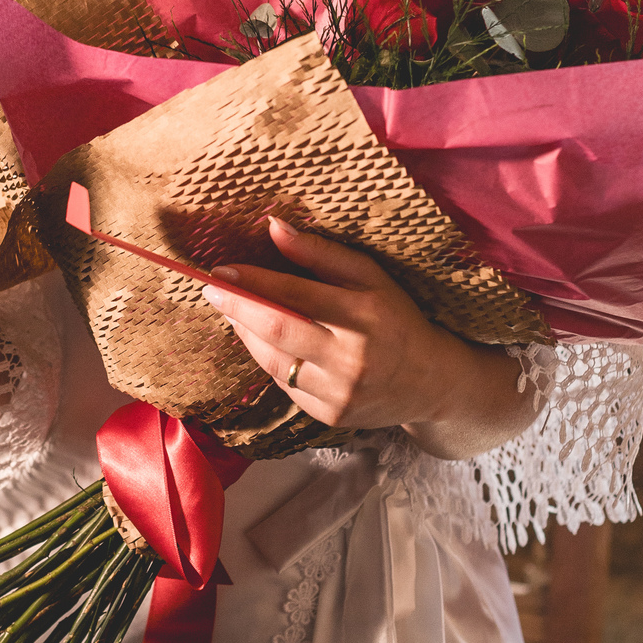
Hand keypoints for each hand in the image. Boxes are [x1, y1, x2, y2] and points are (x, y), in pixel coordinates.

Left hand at [203, 218, 533, 453]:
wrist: (430, 381)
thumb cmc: (395, 316)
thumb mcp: (369, 276)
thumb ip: (320, 252)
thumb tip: (272, 226)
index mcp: (363, 314)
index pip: (294, 295)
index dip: (252, 282)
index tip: (220, 269)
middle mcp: (350, 357)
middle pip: (276, 330)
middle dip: (236, 307)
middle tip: (211, 288)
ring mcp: (338, 392)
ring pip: (272, 361)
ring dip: (245, 333)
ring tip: (233, 310)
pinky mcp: (328, 416)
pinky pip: (284, 384)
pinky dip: (268, 359)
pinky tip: (263, 341)